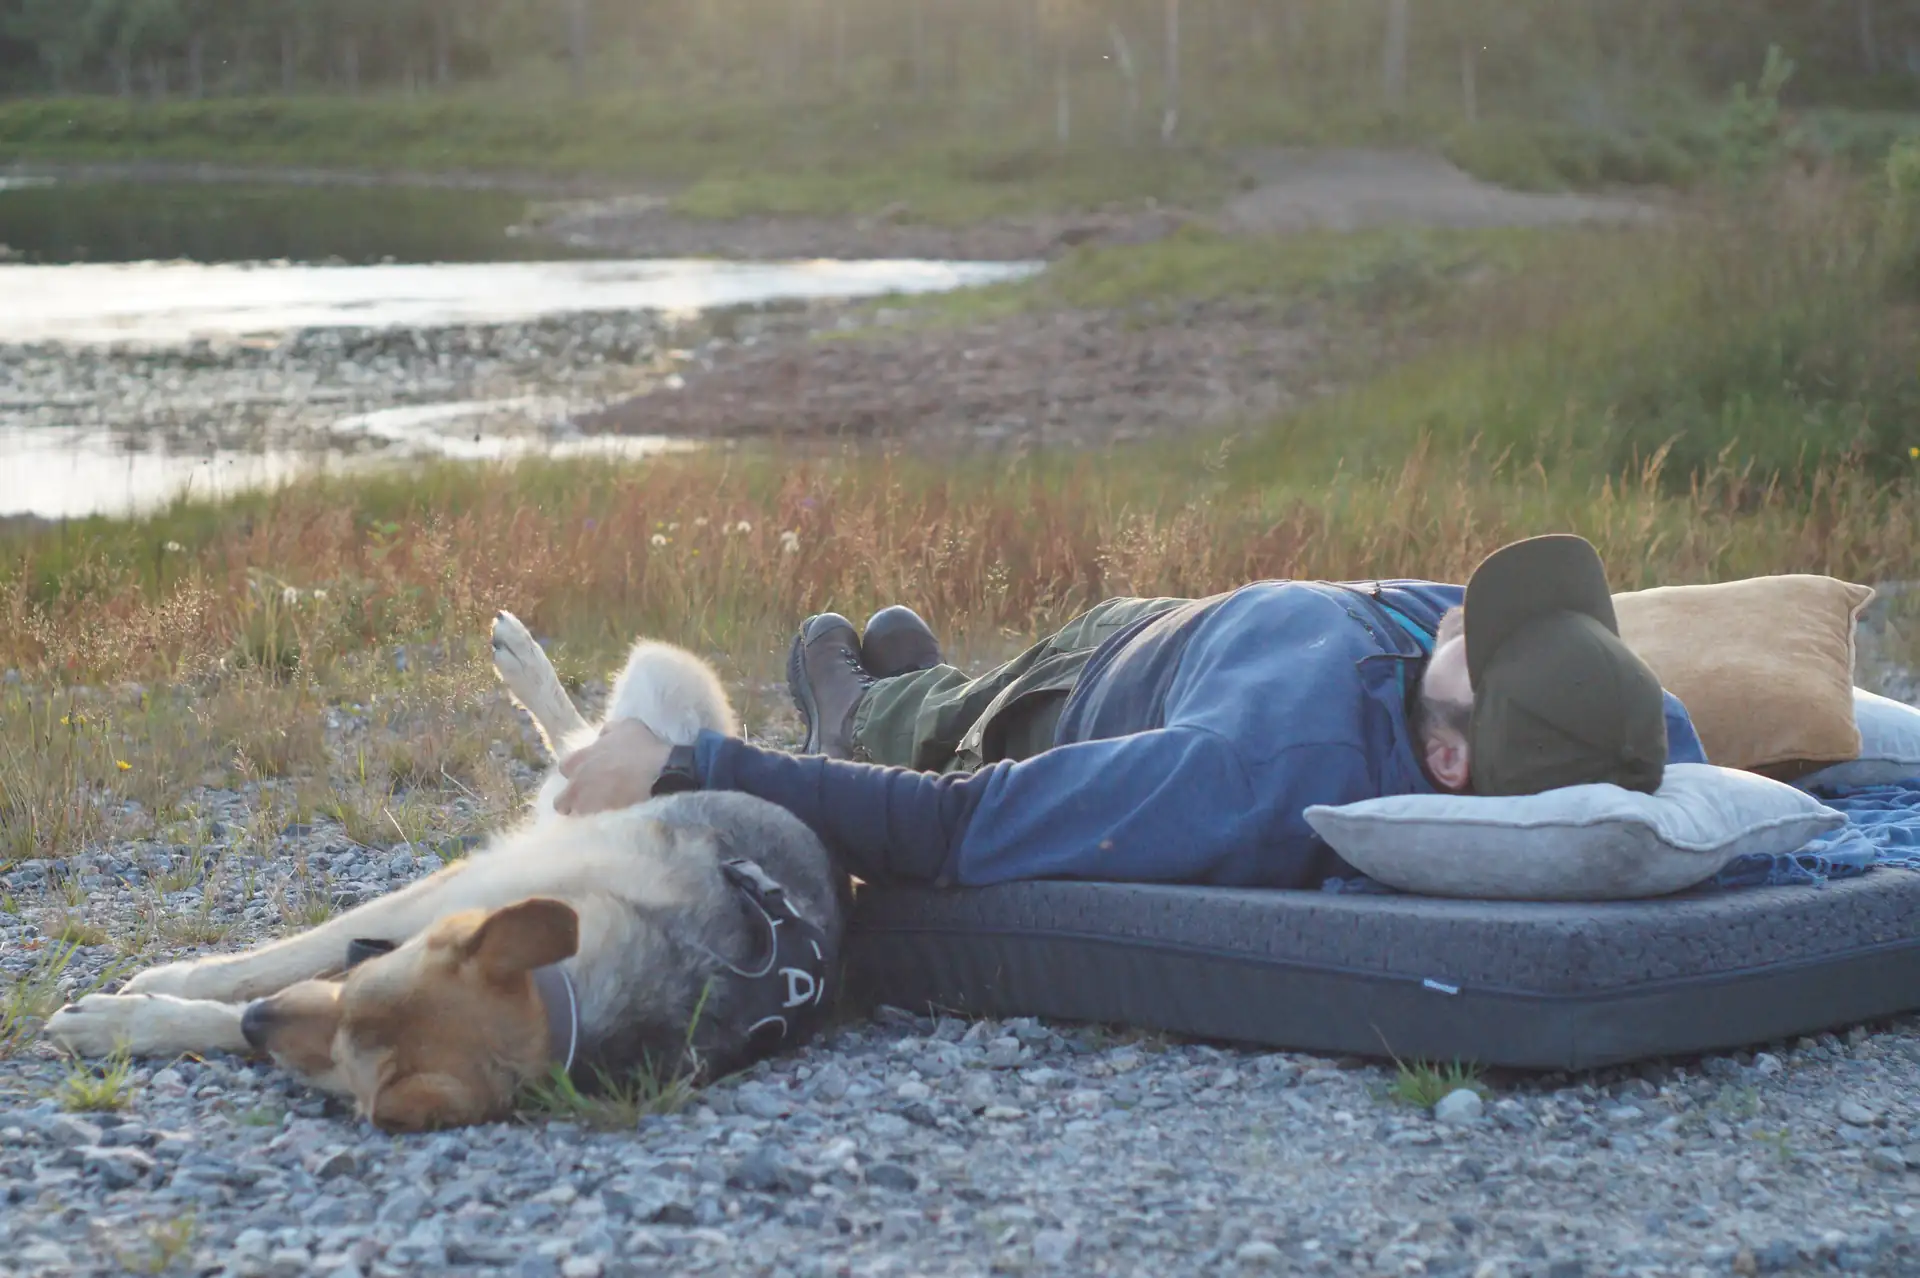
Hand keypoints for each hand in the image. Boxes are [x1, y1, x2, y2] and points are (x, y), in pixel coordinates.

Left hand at [553, 719, 671, 816]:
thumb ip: (607, 732)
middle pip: (561, 799)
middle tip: (587, 795)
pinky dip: (595, 819)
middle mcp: (578, 782)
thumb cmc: (640, 746)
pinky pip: (590, 822)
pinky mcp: (601, 815)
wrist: (658, 772)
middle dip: (571, 797)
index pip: (563, 767)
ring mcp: (588, 801)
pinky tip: (607, 815)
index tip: (585, 772)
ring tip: (595, 810)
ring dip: (580, 811)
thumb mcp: (625, 726)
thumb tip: (601, 737)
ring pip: (573, 813)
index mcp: (580, 758)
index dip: (574, 770)